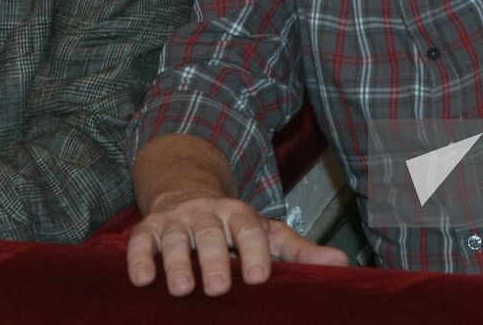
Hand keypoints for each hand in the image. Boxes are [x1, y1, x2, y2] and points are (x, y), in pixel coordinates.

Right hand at [126, 196, 349, 296]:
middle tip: (217, 287)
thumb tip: (343, 264)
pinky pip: (140, 241)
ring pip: (175, 238)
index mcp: (240, 215)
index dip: (255, 253)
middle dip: (214, 259)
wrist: (188, 193)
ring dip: (176, 262)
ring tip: (180, 289)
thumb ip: (300, 252)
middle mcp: (208, 213)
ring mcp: (177, 220)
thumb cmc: (234, 227)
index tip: (259, 278)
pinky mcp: (149, 228)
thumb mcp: (267, 235)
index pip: (250, 232)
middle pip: (211, 233)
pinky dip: (139, 258)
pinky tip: (142, 280)